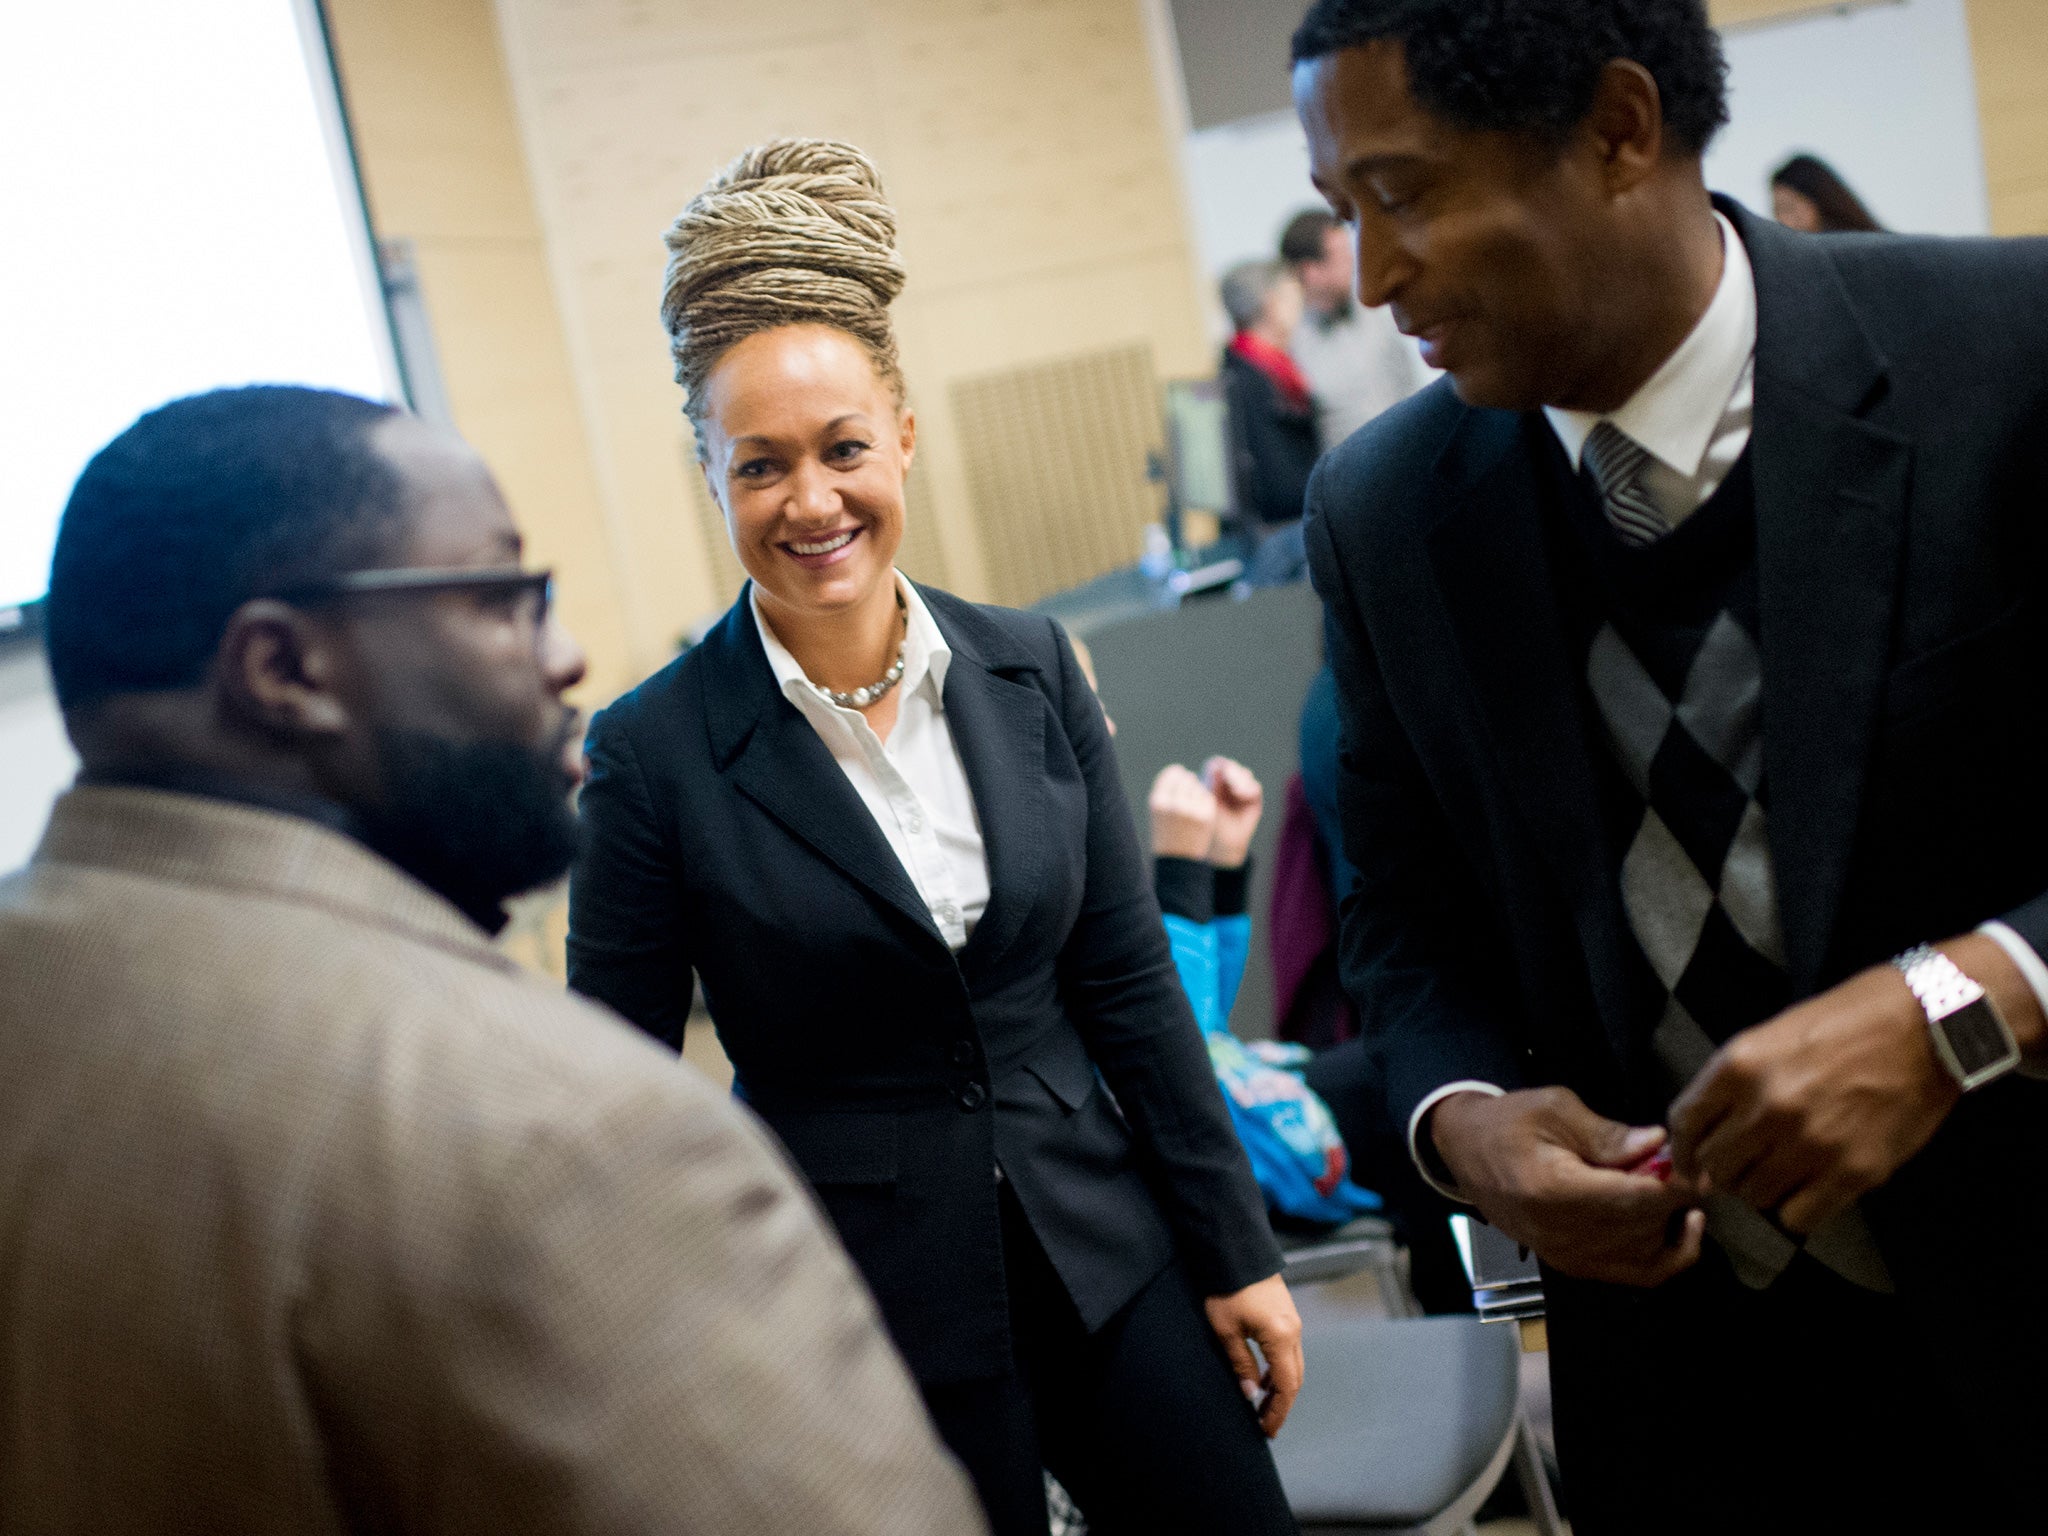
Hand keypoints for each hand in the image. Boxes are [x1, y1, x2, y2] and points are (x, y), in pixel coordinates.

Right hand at [1149, 764, 1216, 860]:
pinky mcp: (1206, 815)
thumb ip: (1166, 790)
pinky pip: (1207, 797)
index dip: (1176, 773)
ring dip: (1196, 790)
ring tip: (1191, 804)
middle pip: (1186, 778)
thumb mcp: (1158, 812)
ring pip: (1198, 786)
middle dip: (1187, 781)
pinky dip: (1204, 800)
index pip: (1170, 774)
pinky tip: (1199, 810)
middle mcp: (1174, 804)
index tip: (1178, 775)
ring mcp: (1191, 810)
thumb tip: (1181, 770)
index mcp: (1158, 802)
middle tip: (1186, 793)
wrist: (1179, 860)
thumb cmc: (1166, 833)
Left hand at [1202, 757, 1263, 868]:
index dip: (1219, 766)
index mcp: (1213, 780)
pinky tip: (1242, 795)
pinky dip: (1249, 788)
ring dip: (1240, 780)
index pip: (1217, 765)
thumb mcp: (1209, 802)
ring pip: (1244, 774)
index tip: (1218, 772)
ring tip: (1236, 791)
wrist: (1224, 841)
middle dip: (1232, 772)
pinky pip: (1255, 786)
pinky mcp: (1253, 797)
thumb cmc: (1210, 822)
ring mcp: (1242, 788)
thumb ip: (1212, 784)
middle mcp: (1228, 781)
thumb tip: (1215, 766)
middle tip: (1231, 780)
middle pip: (1232, 767)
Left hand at [1203, 1273, 1302, 1436]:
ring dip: (1281, 1386)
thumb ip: (1242, 1364)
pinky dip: (1280, 1368)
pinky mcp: (1286, 1314)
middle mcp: (1294, 1330)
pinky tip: (1264, 1376)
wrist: (1235, 1251)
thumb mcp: (1227, 1331)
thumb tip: (1250, 1394)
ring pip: (1293, 1364)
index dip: (1278, 1411)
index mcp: (1282, 1337)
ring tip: (1262, 1404)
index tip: (1267, 1430)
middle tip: (1265, 1423)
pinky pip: (1288, 1350)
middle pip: (1295, 1377)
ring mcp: (1293, 1321)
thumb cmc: (1227, 1289)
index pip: (1287, 1386)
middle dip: (1281, 1403)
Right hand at [1431, 1087, 1705, 1286]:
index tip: (1699, 1164)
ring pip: (1647, 1252)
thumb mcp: (1554, 1109)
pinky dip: (1669, 1255)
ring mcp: (1567, 1256)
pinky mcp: (1573, 1265)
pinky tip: (1682, 1226)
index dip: (1675, 1185)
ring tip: (1672, 1185)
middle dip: (1674, 1197)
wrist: (1466, 1151)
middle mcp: (1561, 1234)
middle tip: (1688, 1164)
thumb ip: (1608, 1134)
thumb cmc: (1509, 1122)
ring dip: (1670, 1220)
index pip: (1632, 1199)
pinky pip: (1637, 1273)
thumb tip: (1659, 1144)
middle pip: (1644, 1226)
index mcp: (1552, 1190)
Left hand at [1669, 954, 1972, 1233]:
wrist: (1925, 1025)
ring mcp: (1810, 1143)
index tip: (1691, 1161)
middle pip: (1716, 1168)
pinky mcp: (1853, 1172)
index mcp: (1739, 1066)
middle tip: (1747, 1164)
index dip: (1684, 1149)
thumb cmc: (1844, 1022)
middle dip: (1725, 1170)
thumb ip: (1733, 1084)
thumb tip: (1703, 1136)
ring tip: (1784, 1170)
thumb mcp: (1771, 1035)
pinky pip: (1798, 1218)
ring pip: (1754, 1195)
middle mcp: (1767, 1107)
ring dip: (1762, 1189)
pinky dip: (1798, 1209)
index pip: (1685, 1124)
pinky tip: (1812, 1188)